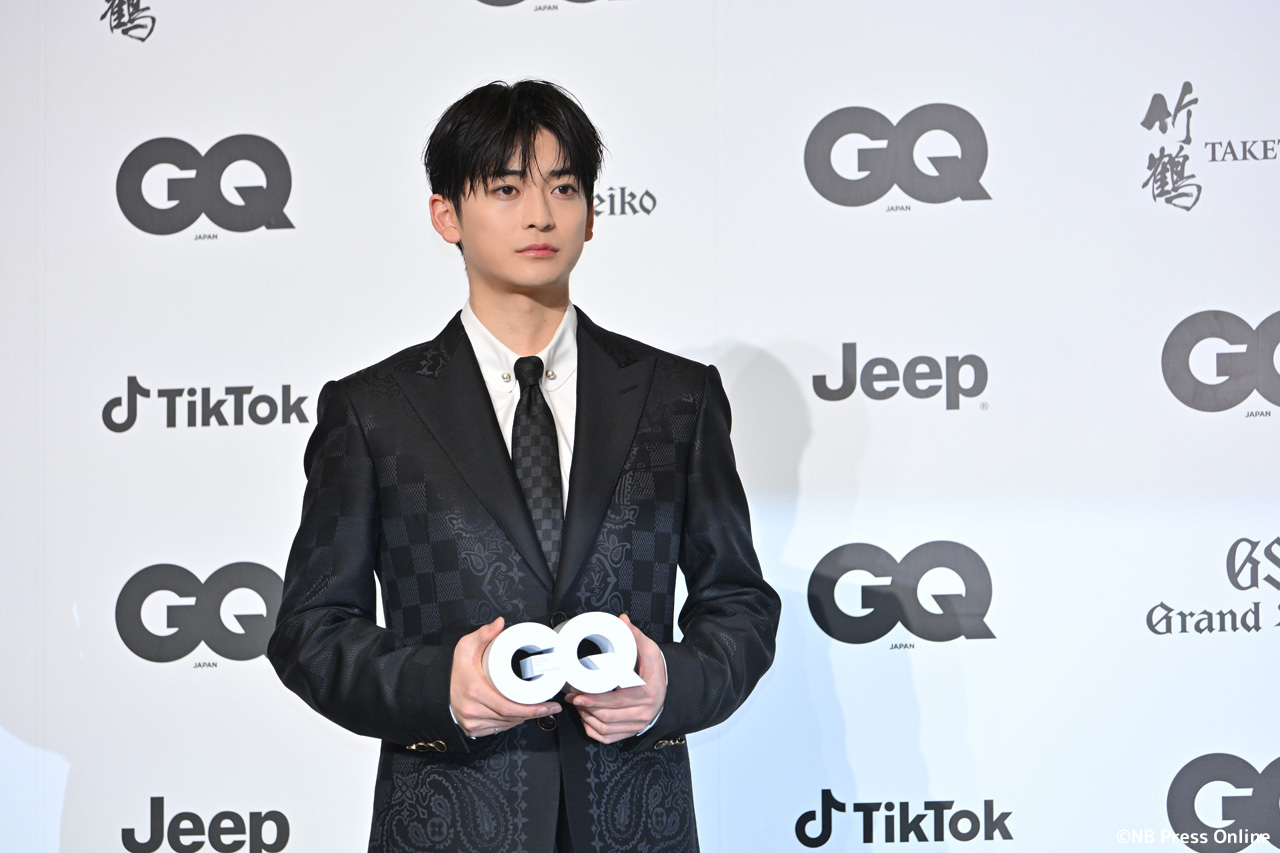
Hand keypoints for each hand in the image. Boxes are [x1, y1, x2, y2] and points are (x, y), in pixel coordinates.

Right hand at [450, 617, 561, 737]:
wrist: (436, 685)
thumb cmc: (455, 668)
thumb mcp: (466, 646)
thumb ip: (484, 634)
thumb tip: (499, 623)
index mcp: (474, 691)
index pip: (509, 707)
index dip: (532, 709)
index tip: (547, 705)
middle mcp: (472, 710)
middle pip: (510, 717)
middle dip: (533, 713)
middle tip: (549, 707)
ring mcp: (471, 722)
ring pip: (505, 725)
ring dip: (522, 718)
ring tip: (536, 709)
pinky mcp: (471, 729)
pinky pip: (497, 730)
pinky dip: (509, 723)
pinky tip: (518, 716)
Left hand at [565, 614, 666, 743]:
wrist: (667, 690)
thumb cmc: (656, 672)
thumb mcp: (650, 651)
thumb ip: (635, 636)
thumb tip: (622, 620)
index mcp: (648, 694)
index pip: (617, 701)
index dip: (595, 700)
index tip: (578, 695)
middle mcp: (644, 713)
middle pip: (607, 717)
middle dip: (585, 708)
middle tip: (573, 697)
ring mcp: (637, 725)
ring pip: (605, 728)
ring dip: (587, 718)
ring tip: (578, 705)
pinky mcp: (631, 732)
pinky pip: (607, 738)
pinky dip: (593, 730)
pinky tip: (587, 718)